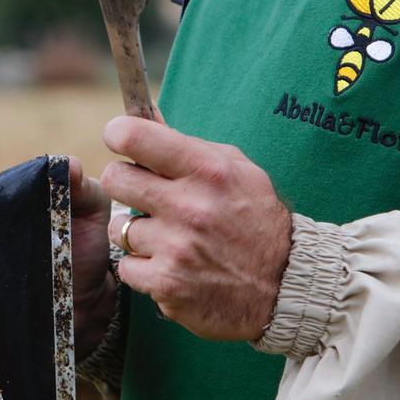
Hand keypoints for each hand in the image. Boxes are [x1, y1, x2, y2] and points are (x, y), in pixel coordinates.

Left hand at [99, 116, 291, 341]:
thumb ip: (186, 144)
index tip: (120, 139)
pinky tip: (170, 265)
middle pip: (115, 179)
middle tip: (144, 193)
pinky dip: (143, 267)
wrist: (284, 284)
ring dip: (138, 232)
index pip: (136, 137)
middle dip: (125, 183)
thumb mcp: (235, 169)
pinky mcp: (167, 284)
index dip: (119, 134)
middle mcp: (190, 207)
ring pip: (119, 227)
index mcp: (208, 171)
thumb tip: (145, 115)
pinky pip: (127, 266)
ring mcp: (176, 248)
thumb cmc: (256, 219)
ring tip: (169, 237)